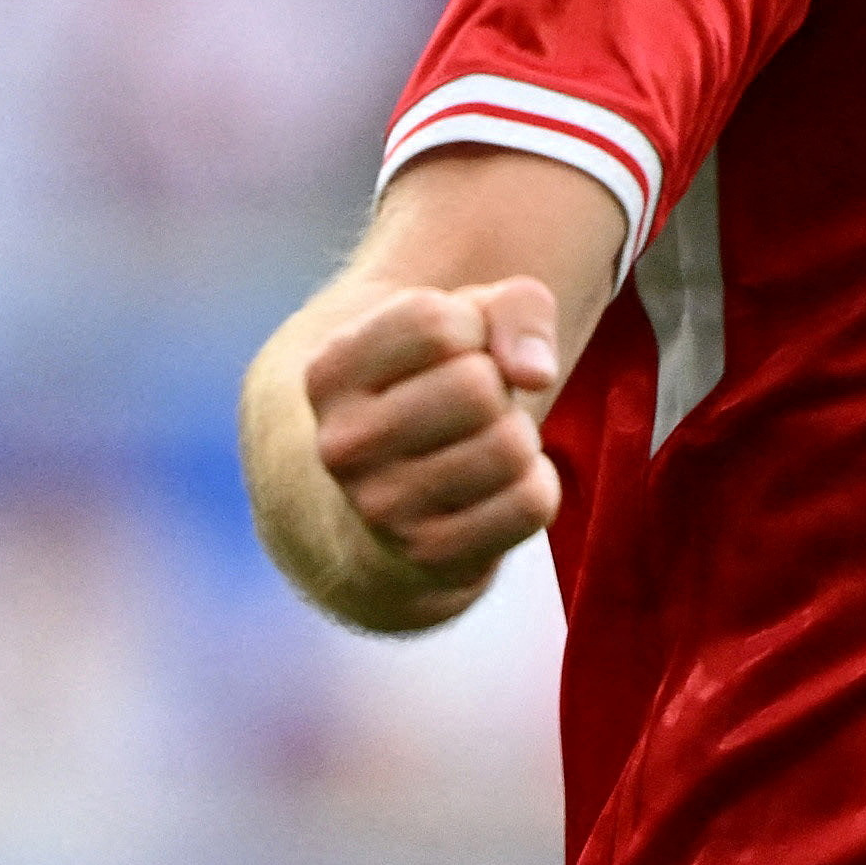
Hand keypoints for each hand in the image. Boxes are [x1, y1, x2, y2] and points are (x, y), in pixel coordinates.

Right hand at [301, 276, 566, 606]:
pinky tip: (497, 488)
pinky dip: (536, 486)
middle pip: (476, 387)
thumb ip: (516, 307)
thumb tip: (535, 373)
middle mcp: (342, 446)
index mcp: (329, 374)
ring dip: (519, 438)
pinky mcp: (432, 556)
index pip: (434, 322)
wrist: (396, 503)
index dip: (472, 325)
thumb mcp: (469, 322)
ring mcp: (382, 510)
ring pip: (510, 447)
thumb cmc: (440, 386)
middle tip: (476, 407)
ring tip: (483, 445)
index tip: (454, 351)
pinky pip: (531, 504)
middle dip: (498, 387)